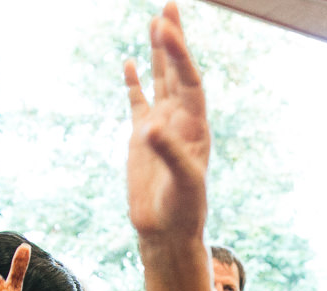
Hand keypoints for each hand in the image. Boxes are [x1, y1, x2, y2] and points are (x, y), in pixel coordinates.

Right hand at [124, 4, 210, 244]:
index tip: (167, 28)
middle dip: (173, 40)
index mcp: (195, 128)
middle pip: (178, 72)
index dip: (179, 55)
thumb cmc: (182, 211)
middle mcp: (180, 121)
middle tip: (169, 7)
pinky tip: (131, 62)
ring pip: (161, 80)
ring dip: (159, 53)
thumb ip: (169, 153)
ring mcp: (161, 126)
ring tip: (156, 20)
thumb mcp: (182, 184)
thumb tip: (149, 127)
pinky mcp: (142, 137)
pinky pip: (138, 101)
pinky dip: (135, 82)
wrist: (168, 232)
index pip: (189, 81)